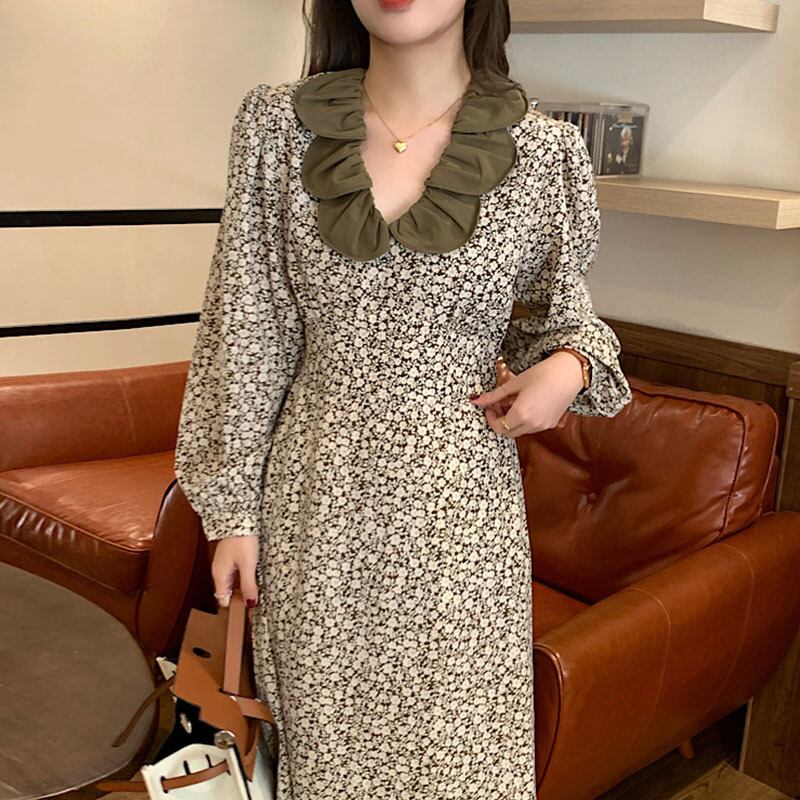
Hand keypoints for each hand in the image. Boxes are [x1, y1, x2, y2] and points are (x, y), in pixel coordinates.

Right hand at [210, 535, 259, 608]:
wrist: (239, 517)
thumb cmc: (241, 539)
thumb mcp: (248, 564)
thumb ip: (248, 585)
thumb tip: (250, 604)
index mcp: (219, 575)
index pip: (223, 599)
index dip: (235, 606)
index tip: (248, 610)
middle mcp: (219, 571)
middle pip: (228, 591)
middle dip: (240, 597)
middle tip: (255, 600)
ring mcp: (224, 563)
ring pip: (232, 581)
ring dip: (242, 586)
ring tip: (256, 589)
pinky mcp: (230, 556)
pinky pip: (235, 572)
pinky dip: (243, 576)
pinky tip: (253, 575)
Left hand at [470, 352, 585, 436]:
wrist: (571, 372)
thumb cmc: (543, 374)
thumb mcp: (515, 383)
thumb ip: (494, 395)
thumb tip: (476, 400)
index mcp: (522, 414)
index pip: (499, 427)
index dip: (490, 418)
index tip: (489, 407)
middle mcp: (533, 424)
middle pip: (508, 432)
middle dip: (499, 420)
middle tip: (498, 404)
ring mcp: (543, 426)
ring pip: (520, 430)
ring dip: (512, 420)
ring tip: (512, 401)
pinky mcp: (551, 424)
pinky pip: (532, 427)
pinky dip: (524, 420)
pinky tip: (526, 403)